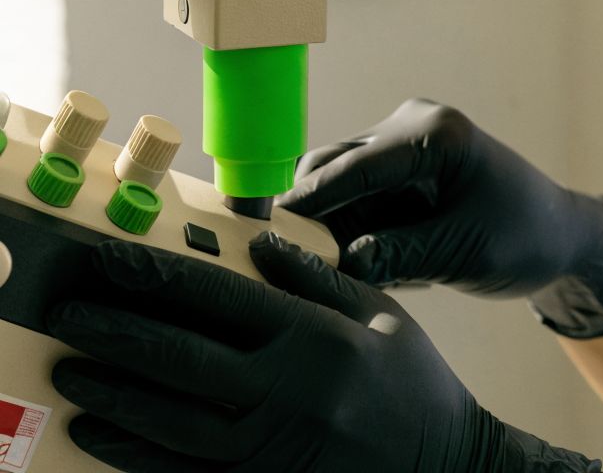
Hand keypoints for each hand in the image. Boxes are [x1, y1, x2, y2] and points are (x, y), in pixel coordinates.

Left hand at [47, 235, 600, 472]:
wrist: (443, 467)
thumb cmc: (414, 386)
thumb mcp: (382, 317)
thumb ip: (318, 280)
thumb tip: (259, 244)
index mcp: (316, 340)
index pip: (219, 298)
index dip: (156, 276)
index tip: (109, 261)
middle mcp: (286, 393)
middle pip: (180, 357)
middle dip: (114, 331)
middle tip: (67, 312)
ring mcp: (268, 448)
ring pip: (168, 419)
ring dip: (111, 391)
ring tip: (69, 368)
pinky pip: (179, 472)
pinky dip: (131, 452)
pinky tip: (98, 432)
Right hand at [276, 98, 602, 337]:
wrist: (559, 235)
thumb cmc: (524, 239)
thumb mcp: (463, 254)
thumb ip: (400, 255)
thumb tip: (338, 262)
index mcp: (437, 135)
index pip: (355, 165)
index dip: (308, 200)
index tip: (266, 230)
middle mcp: (414, 126)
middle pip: (333, 166)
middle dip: (315, 216)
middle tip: (298, 266)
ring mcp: (404, 142)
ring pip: (338, 183)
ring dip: (336, 226)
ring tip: (359, 271)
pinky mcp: (398, 166)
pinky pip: (356, 197)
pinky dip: (355, 228)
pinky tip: (380, 261)